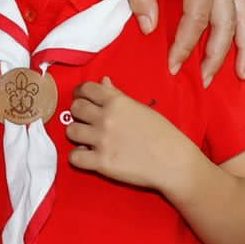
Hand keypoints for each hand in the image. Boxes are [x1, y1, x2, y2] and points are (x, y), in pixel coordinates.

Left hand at [65, 77, 199, 191]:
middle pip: (75, 108)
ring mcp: (102, 140)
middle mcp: (106, 118)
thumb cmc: (162, 134)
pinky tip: (87, 155)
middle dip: (78, 113)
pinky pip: (74, 157)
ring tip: (86, 139)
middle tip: (85, 120)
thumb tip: (103, 81)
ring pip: (71, 131)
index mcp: (117, 101)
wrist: (173, 162)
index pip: (86, 89)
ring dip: (76, 134)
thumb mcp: (141, 108)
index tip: (81, 98)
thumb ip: (118, 95)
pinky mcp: (101, 162)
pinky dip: (78, 156)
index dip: (80, 93)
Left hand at [126, 0, 244, 83]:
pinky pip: (240, 10)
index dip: (186, 43)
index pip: (198, 16)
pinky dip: (243, 32)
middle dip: (216, 55)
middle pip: (226, 23)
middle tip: (203, 80)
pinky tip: (240, 51)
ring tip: (239, 75)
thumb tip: (149, 27)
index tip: (173, 64)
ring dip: (242, 48)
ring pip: (243, 18)